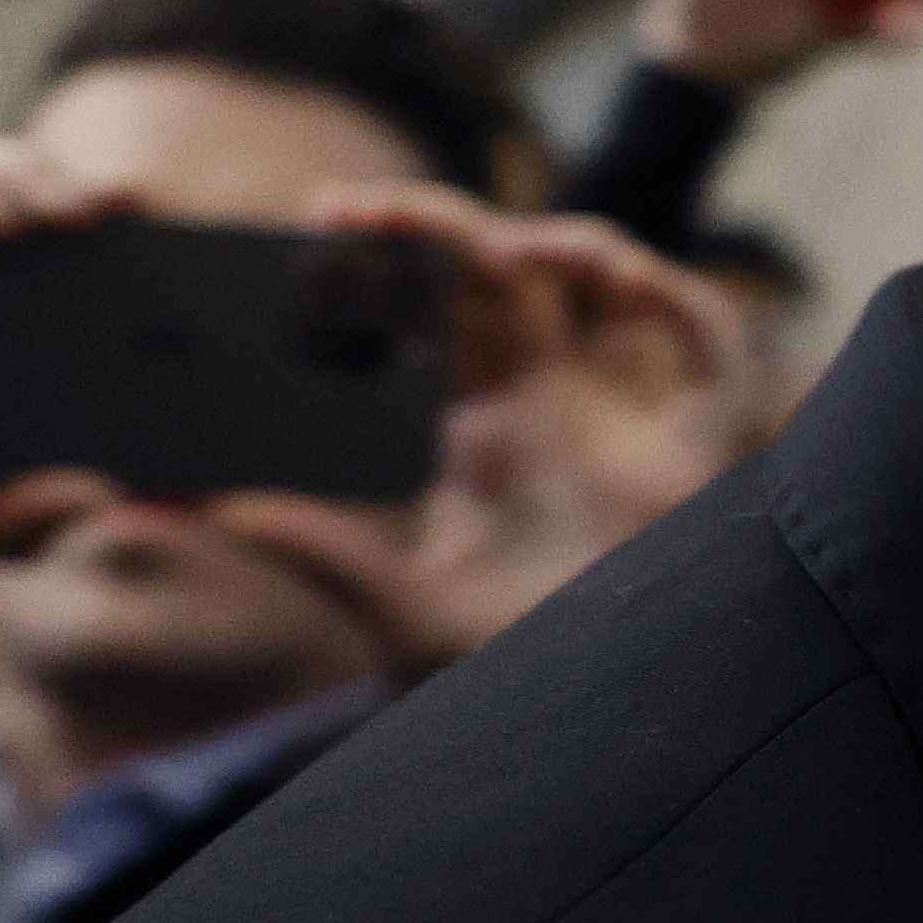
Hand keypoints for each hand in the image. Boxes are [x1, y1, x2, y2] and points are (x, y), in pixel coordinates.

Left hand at [213, 193, 764, 668]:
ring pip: (590, 274)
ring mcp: (625, 399)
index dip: (380, 265)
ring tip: (487, 246)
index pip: (427, 312)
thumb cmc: (528, 665)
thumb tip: (223, 517)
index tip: (314, 234)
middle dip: (429, 226)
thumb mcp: (407, 613)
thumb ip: (327, 559)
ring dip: (542, 240)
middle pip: (492, 270)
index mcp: (481, 423)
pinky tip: (616, 281)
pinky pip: (697, 328)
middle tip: (350, 209)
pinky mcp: (700, 422)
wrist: (633, 714)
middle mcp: (552, 394)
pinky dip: (667, 292)